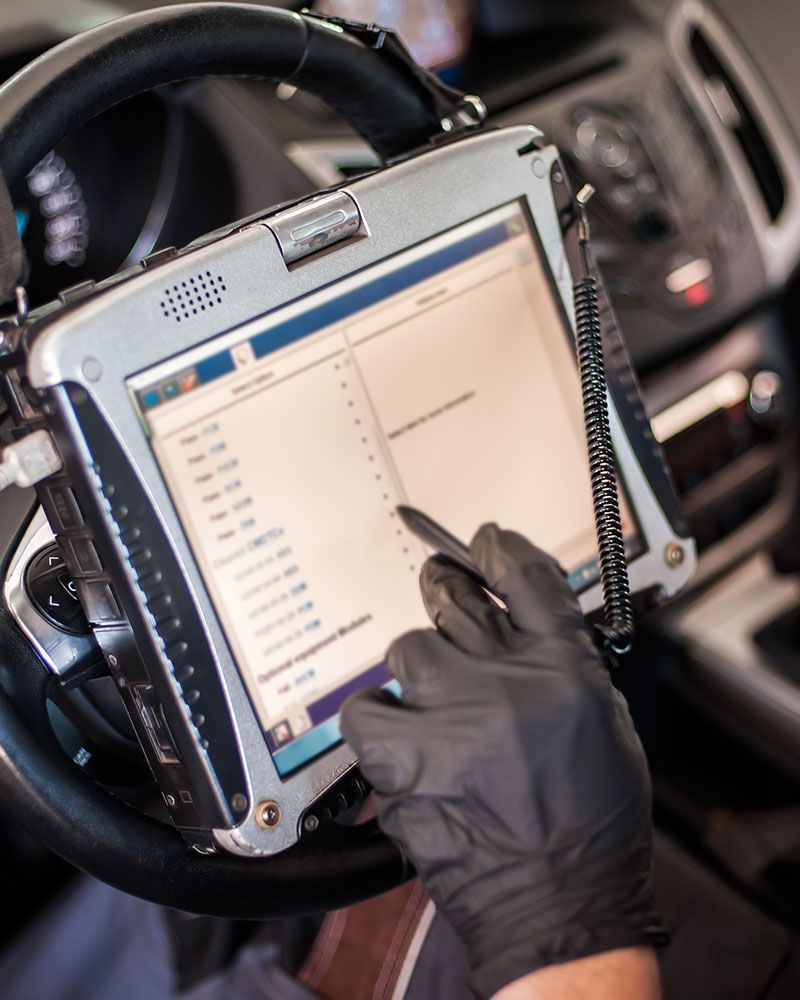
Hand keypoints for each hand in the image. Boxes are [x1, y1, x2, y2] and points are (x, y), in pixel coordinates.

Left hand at [340, 524, 665, 998]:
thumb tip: (518, 629)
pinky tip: (395, 737)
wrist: (561, 907)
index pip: (526, 579)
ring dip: (419, 672)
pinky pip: (366, 708)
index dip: (499, 550)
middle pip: (454, 599)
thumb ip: (560, 666)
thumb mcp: (603, 726)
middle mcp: (507, 682)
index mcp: (565, 669)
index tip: (485, 542)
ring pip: (409, 650)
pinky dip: (377, 719)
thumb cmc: (591, 827)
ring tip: (433, 704)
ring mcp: (452, 718)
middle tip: (439, 589)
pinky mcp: (406, 760)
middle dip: (445, 588)